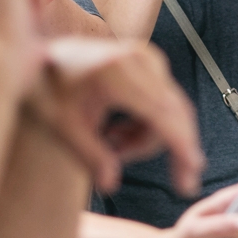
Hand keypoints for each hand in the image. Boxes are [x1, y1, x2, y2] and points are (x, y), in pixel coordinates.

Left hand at [32, 36, 201, 195]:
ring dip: (147, 136)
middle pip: (173, 114)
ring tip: (112, 145)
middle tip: (125, 163)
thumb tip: (110, 184)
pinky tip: (120, 130)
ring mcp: (148, 57)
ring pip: (171, 110)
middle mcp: (141, 61)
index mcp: (119, 74)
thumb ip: (89, 156)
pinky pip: (164, 100)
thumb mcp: (62, 125)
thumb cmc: (49, 85)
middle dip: (158, 147)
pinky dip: (148, 122)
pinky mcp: (150, 60)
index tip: (192, 173)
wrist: (45, 53)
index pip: (163, 115)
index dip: (181, 146)